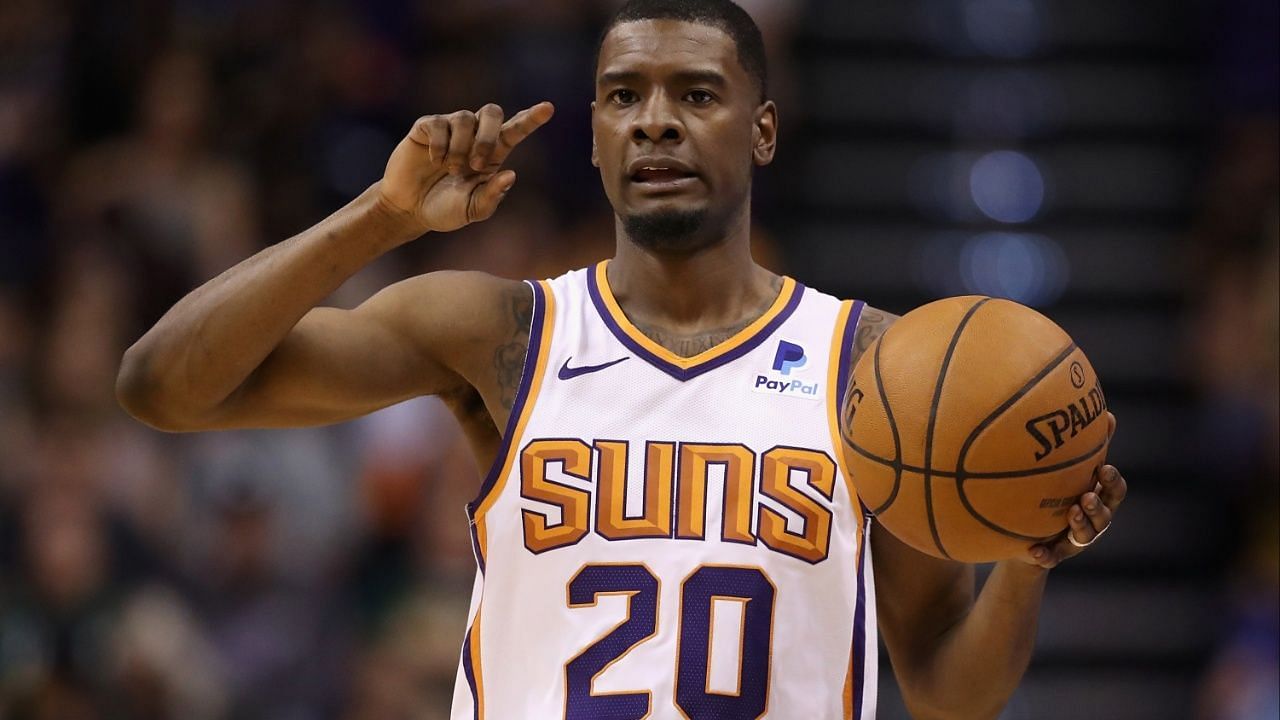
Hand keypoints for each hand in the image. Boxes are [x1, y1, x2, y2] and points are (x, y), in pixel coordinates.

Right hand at [378, 101, 554, 233]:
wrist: (409, 209)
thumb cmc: (445, 209)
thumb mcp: (472, 210)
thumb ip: (492, 196)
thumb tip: (511, 175)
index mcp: (493, 154)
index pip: (515, 130)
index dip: (531, 118)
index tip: (548, 108)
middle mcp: (474, 136)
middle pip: (492, 111)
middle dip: (488, 136)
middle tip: (478, 165)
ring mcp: (450, 129)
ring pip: (464, 118)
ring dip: (460, 148)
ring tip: (451, 169)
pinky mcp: (427, 127)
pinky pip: (439, 124)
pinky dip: (440, 145)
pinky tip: (434, 161)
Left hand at [1023, 412, 1126, 568]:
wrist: (1030, 533)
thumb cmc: (1058, 493)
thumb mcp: (1073, 471)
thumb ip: (1091, 446)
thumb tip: (1107, 412)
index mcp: (1099, 499)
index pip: (1114, 490)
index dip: (1112, 481)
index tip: (1104, 469)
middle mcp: (1093, 522)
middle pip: (1105, 516)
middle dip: (1098, 507)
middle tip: (1086, 496)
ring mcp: (1076, 540)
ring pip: (1085, 536)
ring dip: (1081, 525)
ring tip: (1071, 513)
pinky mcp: (1056, 555)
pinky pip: (1052, 558)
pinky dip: (1046, 556)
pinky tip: (1034, 551)